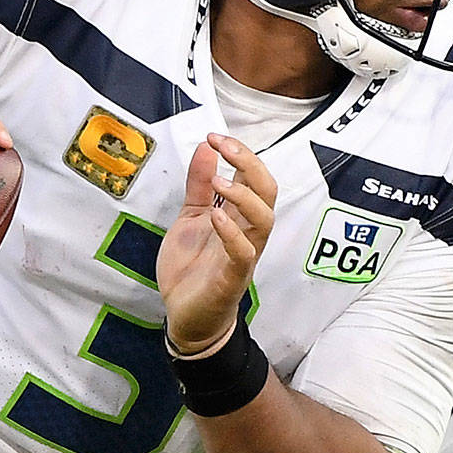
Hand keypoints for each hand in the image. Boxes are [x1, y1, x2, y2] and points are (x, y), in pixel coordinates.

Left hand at [157, 134, 275, 352]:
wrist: (184, 316)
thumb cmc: (193, 267)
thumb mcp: (191, 217)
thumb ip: (199, 185)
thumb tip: (206, 148)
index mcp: (238, 216)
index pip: (254, 178)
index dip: (240, 154)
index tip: (215, 137)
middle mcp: (247, 233)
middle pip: (268, 192)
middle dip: (249, 164)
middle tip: (223, 146)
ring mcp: (243, 255)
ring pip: (264, 220)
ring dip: (243, 196)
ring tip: (219, 181)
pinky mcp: (232, 278)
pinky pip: (244, 253)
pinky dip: (232, 232)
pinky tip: (215, 216)